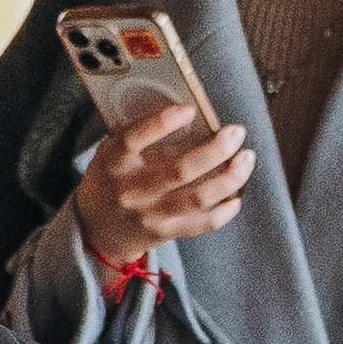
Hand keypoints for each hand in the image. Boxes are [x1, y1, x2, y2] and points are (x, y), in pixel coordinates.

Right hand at [78, 98, 255, 268]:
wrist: (96, 231)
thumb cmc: (111, 179)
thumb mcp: (110, 153)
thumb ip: (136, 134)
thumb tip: (187, 112)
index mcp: (113, 162)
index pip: (134, 138)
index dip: (162, 123)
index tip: (190, 109)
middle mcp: (130, 190)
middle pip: (179, 170)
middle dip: (215, 150)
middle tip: (236, 132)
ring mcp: (147, 215)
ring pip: (196, 198)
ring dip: (228, 178)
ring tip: (246, 159)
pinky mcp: (163, 233)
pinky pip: (200, 225)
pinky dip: (223, 212)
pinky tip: (237, 197)